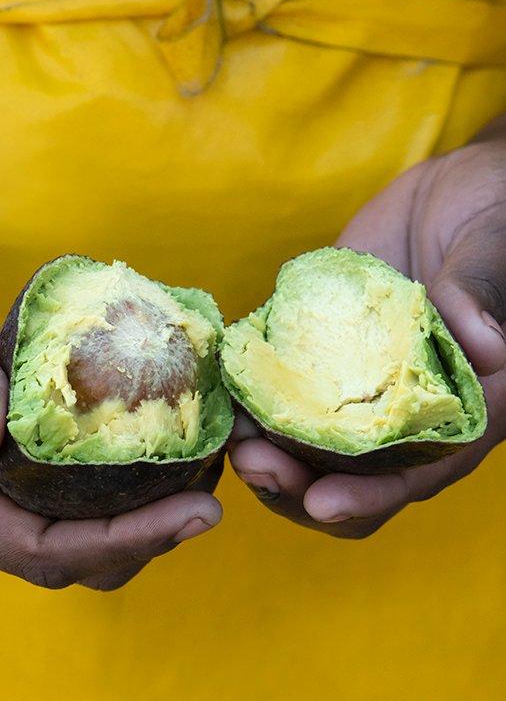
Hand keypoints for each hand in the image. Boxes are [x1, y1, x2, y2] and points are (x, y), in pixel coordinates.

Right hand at [0, 267, 221, 588]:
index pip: (46, 549)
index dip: (123, 541)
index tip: (195, 512)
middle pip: (84, 551)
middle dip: (152, 536)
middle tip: (211, 497)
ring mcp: (25, 472)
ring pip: (97, 516)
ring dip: (155, 503)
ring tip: (209, 465)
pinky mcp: (48, 439)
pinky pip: (98, 469)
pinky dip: (141, 461)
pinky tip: (181, 429)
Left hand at [230, 116, 505, 537]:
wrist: (452, 197)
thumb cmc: (497, 222)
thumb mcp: (497, 249)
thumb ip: (482, 295)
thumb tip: (491, 349)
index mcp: (456, 412)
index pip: (414, 475)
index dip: (369, 496)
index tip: (323, 502)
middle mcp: (400, 414)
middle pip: (347, 479)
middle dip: (297, 486)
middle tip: (254, 463)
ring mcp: (354, 387)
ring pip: (304, 448)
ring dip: (264, 453)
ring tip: (229, 439)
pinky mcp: (318, 353)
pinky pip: (280, 391)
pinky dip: (250, 403)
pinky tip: (223, 397)